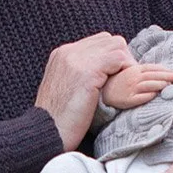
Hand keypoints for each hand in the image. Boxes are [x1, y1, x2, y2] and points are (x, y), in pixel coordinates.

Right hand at [35, 33, 133, 149]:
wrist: (45, 132)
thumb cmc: (57, 120)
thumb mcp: (64, 88)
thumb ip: (78, 74)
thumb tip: (101, 72)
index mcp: (62, 54)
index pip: (98, 41)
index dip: (112, 57)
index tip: (116, 77)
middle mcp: (68, 51)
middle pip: (110, 40)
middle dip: (122, 58)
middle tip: (124, 81)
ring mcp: (77, 59)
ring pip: (117, 46)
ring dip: (126, 65)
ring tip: (124, 86)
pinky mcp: (88, 72)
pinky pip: (120, 59)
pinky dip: (127, 71)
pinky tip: (123, 89)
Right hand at [103, 62, 172, 109]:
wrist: (104, 93)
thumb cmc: (121, 82)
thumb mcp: (130, 72)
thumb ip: (143, 71)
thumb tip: (162, 73)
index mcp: (135, 69)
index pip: (152, 68)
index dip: (165, 70)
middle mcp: (133, 78)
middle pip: (153, 76)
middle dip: (166, 76)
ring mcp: (131, 88)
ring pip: (148, 85)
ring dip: (160, 85)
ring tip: (169, 86)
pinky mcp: (128, 100)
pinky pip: (140, 97)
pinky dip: (149, 96)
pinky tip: (156, 95)